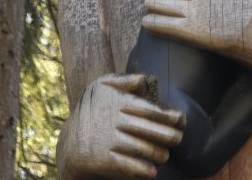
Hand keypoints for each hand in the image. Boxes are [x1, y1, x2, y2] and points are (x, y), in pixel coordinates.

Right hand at [56, 73, 183, 178]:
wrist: (70, 141)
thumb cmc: (93, 110)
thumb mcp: (102, 86)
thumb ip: (126, 81)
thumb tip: (149, 80)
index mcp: (118, 102)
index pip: (150, 109)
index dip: (169, 116)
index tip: (181, 120)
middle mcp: (115, 121)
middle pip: (150, 130)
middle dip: (169, 136)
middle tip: (178, 139)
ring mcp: (109, 141)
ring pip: (143, 148)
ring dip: (159, 154)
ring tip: (165, 155)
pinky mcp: (103, 159)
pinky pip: (128, 166)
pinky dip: (142, 170)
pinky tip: (152, 172)